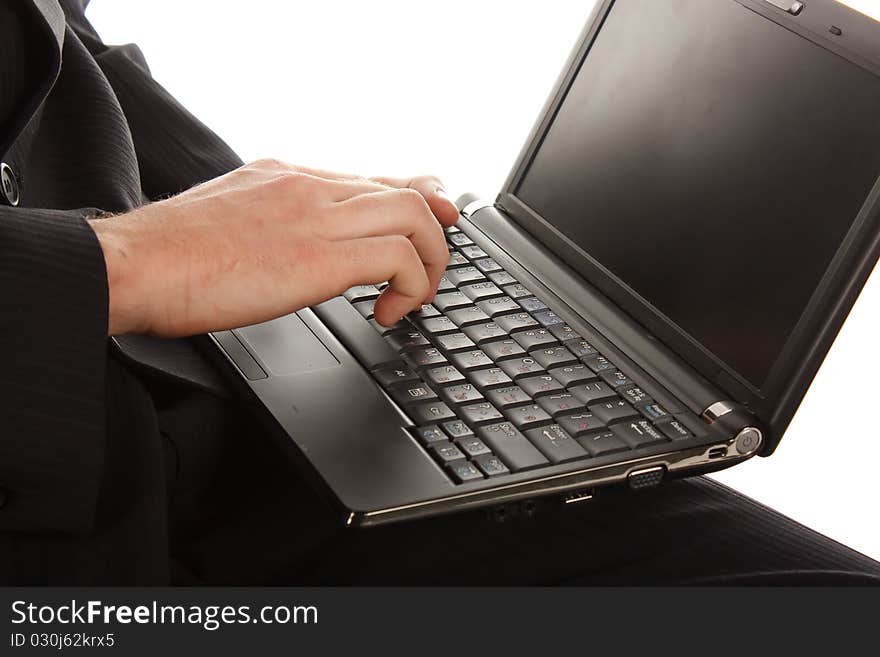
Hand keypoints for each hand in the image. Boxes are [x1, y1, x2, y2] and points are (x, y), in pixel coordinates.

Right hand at [88, 159, 458, 335]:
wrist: (132, 263)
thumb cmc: (165, 255)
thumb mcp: (228, 220)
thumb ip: (269, 224)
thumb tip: (287, 250)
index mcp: (287, 177)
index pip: (372, 177)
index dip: (416, 198)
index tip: (435, 220)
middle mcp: (309, 186)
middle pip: (405, 191)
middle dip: (435, 234)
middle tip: (432, 272)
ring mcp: (315, 216)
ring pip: (413, 217)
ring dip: (429, 263)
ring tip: (411, 299)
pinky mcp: (317, 257)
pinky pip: (396, 257)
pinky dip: (410, 286)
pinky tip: (386, 313)